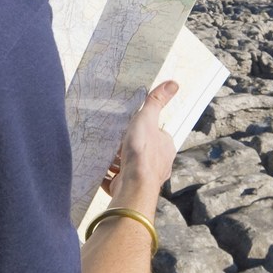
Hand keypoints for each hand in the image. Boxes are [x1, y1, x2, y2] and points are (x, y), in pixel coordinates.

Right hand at [101, 81, 177, 207]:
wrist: (133, 184)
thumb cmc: (142, 151)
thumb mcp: (147, 118)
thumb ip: (157, 102)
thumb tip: (173, 83)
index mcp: (165, 147)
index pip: (157, 134)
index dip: (144, 130)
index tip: (131, 127)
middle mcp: (159, 164)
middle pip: (142, 151)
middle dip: (128, 147)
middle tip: (114, 140)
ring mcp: (144, 178)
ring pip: (129, 167)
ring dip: (117, 163)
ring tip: (104, 154)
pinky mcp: (130, 188)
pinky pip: (117, 181)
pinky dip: (108, 177)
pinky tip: (99, 171)